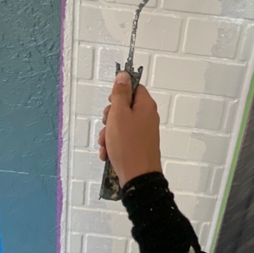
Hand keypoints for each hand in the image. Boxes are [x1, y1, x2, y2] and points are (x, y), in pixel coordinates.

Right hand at [98, 71, 161, 187]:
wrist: (138, 178)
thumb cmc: (128, 143)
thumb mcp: (119, 114)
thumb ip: (120, 94)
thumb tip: (124, 75)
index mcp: (145, 105)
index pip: (134, 88)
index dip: (120, 94)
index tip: (111, 104)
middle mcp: (147, 117)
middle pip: (125, 107)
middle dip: (110, 117)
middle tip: (107, 125)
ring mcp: (144, 132)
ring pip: (121, 124)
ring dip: (109, 133)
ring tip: (105, 144)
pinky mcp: (139, 145)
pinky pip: (123, 138)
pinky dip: (114, 144)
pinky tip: (107, 154)